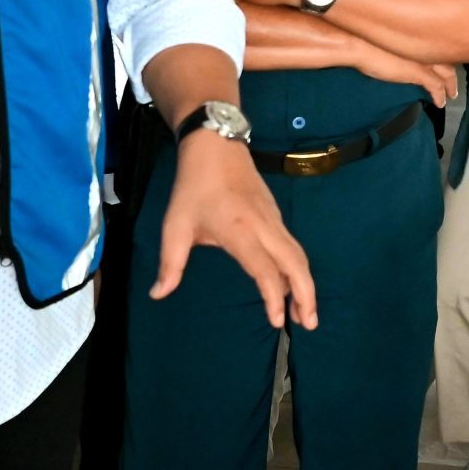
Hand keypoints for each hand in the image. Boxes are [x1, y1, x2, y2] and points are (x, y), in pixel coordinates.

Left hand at [153, 133, 319, 329]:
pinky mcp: (277, 216)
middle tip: (310, 323)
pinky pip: (293, 247)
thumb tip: (158, 294)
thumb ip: (170, 263)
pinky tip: (292, 285)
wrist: (215, 146)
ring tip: (306, 312)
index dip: (272, 297)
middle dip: (306, 295)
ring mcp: (275, 220)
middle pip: (295, 264)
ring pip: (298, 256)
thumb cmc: (193, 188)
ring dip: (305, 284)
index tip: (276, 321)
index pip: (264, 269)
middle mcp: (264, 227)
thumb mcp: (174, 226)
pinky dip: (298, 269)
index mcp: (239, 231)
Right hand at [358, 46, 459, 106]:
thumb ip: (400, 45)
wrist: (359, 44)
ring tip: (451, 93)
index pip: (441, 44)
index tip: (447, 62)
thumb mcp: (389, 38)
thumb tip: (399, 53)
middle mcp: (426, 44)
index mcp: (419, 34)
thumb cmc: (366, 38)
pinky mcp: (418, 72)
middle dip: (453, 71)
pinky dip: (440, 96)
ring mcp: (424, 58)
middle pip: (449, 58)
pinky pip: (436, 86)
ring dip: (451, 85)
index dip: (446, 54)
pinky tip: (440, 103)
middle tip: (454, 81)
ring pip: (447, 73)